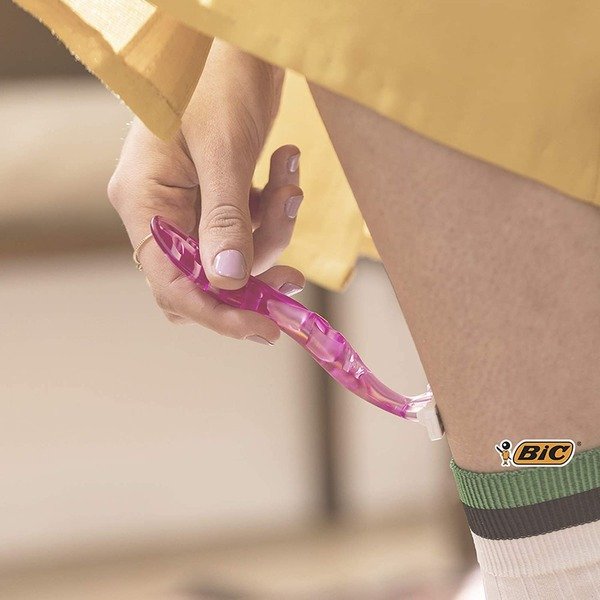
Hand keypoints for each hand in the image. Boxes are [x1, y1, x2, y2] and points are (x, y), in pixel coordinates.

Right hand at [108, 41, 303, 343]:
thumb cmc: (218, 80)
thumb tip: (231, 282)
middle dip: (252, 277)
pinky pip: (249, 226)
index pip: (172, 282)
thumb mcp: (224, 152)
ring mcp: (190, 203)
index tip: (263, 328)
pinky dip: (274, 209)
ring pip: (236, 254)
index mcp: (144, 201)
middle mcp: (161, 209)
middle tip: (293, 281)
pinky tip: (285, 169)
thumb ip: (226, 220)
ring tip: (289, 182)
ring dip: (273, 229)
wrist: (238, 40)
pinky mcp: (220, 195)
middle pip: (205, 278)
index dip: (217, 312)